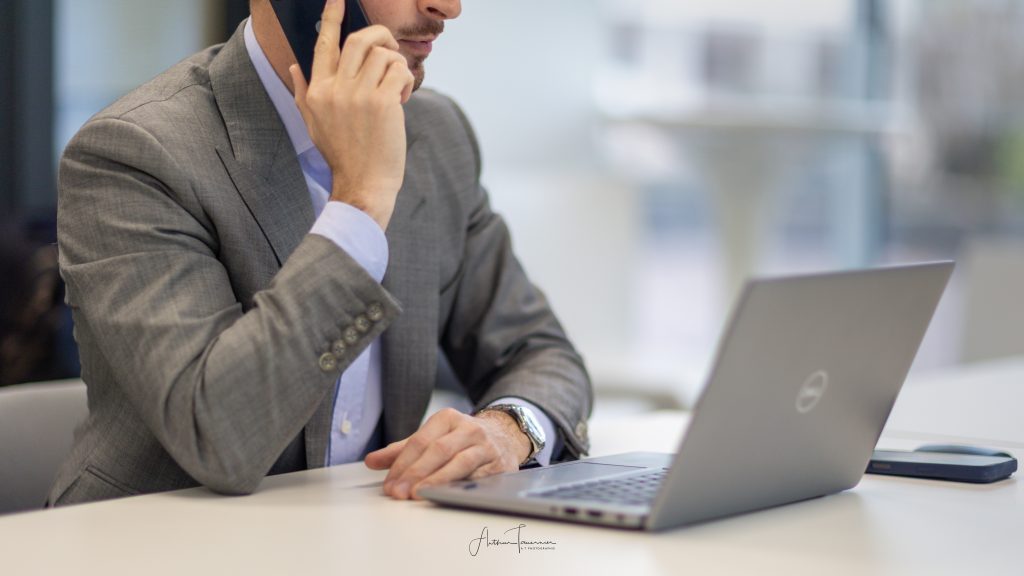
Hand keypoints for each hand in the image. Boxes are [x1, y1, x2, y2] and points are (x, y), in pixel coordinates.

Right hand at [289, 0, 414, 230]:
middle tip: (390, 49)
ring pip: (383, 54)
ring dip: (396, 65)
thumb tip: (294, 66)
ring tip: (397, 88)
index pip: (324, 44)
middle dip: (380, 36)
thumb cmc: (342, 157)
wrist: (363, 185)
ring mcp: (358, 94)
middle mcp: (335, 89)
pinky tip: (404, 98)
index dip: (332, 18)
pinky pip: (399, 70)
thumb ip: (303, 92)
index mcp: (317, 91)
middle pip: (359, 39)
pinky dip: (406, 80)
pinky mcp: (383, 102)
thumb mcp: (313, 125)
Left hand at [365, 408, 531, 499]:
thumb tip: (371, 461)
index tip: (390, 484)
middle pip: (437, 451)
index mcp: (446, 418)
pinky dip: (461, 486)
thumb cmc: (462, 439)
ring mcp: (485, 445)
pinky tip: (447, 495)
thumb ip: (402, 450)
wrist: (505, 436)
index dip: (402, 464)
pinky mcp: (499, 463)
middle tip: (398, 493)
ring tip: (418, 494)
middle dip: (415, 473)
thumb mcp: (433, 437)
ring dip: (436, 480)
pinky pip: (478, 476)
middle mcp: (467, 428)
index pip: (419, 441)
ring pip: (459, 462)